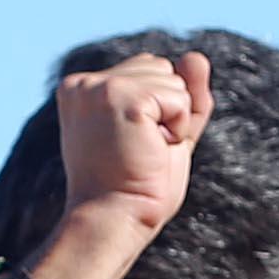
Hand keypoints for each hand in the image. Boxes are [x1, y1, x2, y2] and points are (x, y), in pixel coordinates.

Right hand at [58, 46, 207, 237]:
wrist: (116, 222)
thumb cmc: (133, 189)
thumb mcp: (163, 134)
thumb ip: (182, 96)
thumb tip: (196, 56)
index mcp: (82, 88)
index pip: (146, 69)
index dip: (157, 112)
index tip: (129, 148)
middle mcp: (84, 82)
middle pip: (161, 67)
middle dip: (166, 112)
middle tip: (137, 152)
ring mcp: (100, 87)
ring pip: (172, 79)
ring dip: (172, 121)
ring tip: (142, 152)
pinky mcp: (121, 97)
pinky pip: (179, 98)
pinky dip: (177, 128)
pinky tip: (150, 150)